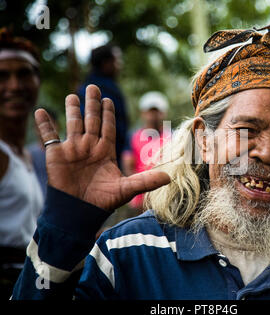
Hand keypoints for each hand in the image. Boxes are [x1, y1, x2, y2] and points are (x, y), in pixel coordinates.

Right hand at [34, 84, 169, 211]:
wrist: (79, 212)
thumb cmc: (103, 201)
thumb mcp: (126, 189)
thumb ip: (146, 180)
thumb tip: (169, 177)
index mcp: (105, 151)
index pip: (108, 127)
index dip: (108, 114)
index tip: (109, 100)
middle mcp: (89, 147)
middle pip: (91, 120)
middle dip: (92, 104)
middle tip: (94, 87)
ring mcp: (73, 149)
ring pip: (72, 123)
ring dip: (72, 109)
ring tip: (73, 95)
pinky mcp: (56, 155)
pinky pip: (49, 136)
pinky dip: (44, 124)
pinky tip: (40, 111)